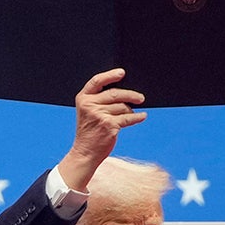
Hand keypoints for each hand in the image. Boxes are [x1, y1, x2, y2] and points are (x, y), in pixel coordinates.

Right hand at [58, 68, 146, 191]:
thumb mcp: (88, 112)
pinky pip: (128, 117)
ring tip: (132, 114)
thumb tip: (125, 92)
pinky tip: (142, 116)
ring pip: (123, 106)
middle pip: (115, 93)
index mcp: (83, 99)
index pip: (97, 81)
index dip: (110, 75)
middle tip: (141, 98)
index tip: (122, 72)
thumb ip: (99, 100)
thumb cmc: (89, 132)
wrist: (85, 152)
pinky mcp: (109, 125)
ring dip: (130, 110)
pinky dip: (137, 117)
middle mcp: (89, 105)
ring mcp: (99, 115)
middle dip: (131, 95)